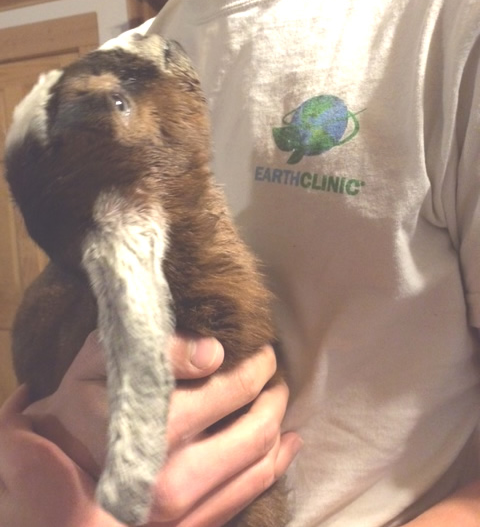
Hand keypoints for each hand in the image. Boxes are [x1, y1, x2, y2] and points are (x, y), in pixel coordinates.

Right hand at [18, 332, 301, 526]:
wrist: (48, 483)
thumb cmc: (73, 412)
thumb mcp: (96, 365)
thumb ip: (155, 350)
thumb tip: (214, 352)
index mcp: (153, 430)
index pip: (228, 388)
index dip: (252, 364)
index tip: (258, 349)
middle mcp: (174, 477)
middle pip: (254, 427)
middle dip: (272, 390)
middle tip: (270, 366)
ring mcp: (185, 511)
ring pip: (260, 462)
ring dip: (279, 422)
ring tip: (278, 395)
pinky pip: (249, 495)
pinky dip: (277, 464)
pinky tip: (288, 442)